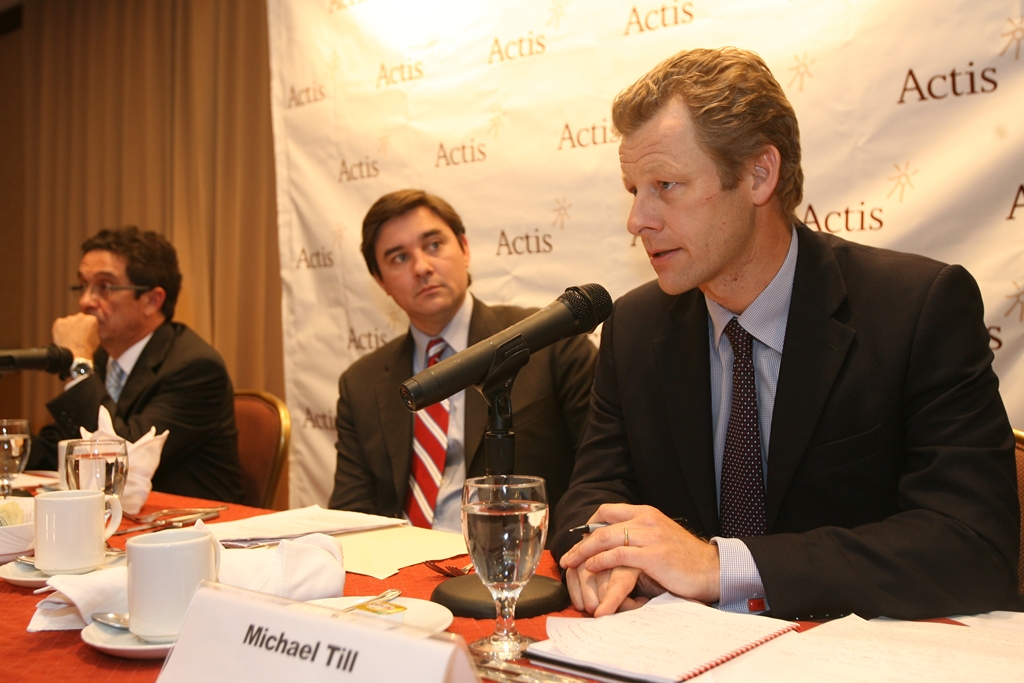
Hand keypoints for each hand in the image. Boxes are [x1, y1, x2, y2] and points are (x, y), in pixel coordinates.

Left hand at [52, 313, 99, 359]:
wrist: (75, 354)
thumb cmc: (87, 349)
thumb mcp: (97, 339)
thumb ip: (93, 331)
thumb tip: (89, 331)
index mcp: (92, 319)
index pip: (89, 321)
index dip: (87, 328)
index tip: (85, 334)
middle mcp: (81, 316)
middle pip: (79, 319)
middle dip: (78, 325)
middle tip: (76, 336)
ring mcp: (69, 318)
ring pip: (69, 322)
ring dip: (69, 327)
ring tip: (69, 338)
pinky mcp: (59, 322)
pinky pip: (60, 325)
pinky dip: (60, 330)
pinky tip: (63, 338)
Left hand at [560, 504, 720, 613]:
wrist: (712, 569)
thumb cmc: (686, 559)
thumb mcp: (659, 537)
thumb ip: (638, 535)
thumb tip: (612, 544)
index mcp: (646, 513)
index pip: (607, 510)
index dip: (588, 525)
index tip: (578, 540)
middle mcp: (646, 520)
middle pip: (601, 526)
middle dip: (580, 542)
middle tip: (567, 556)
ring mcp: (649, 537)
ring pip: (606, 538)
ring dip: (584, 552)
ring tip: (571, 563)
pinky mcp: (652, 556)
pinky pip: (618, 555)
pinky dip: (600, 561)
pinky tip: (591, 568)